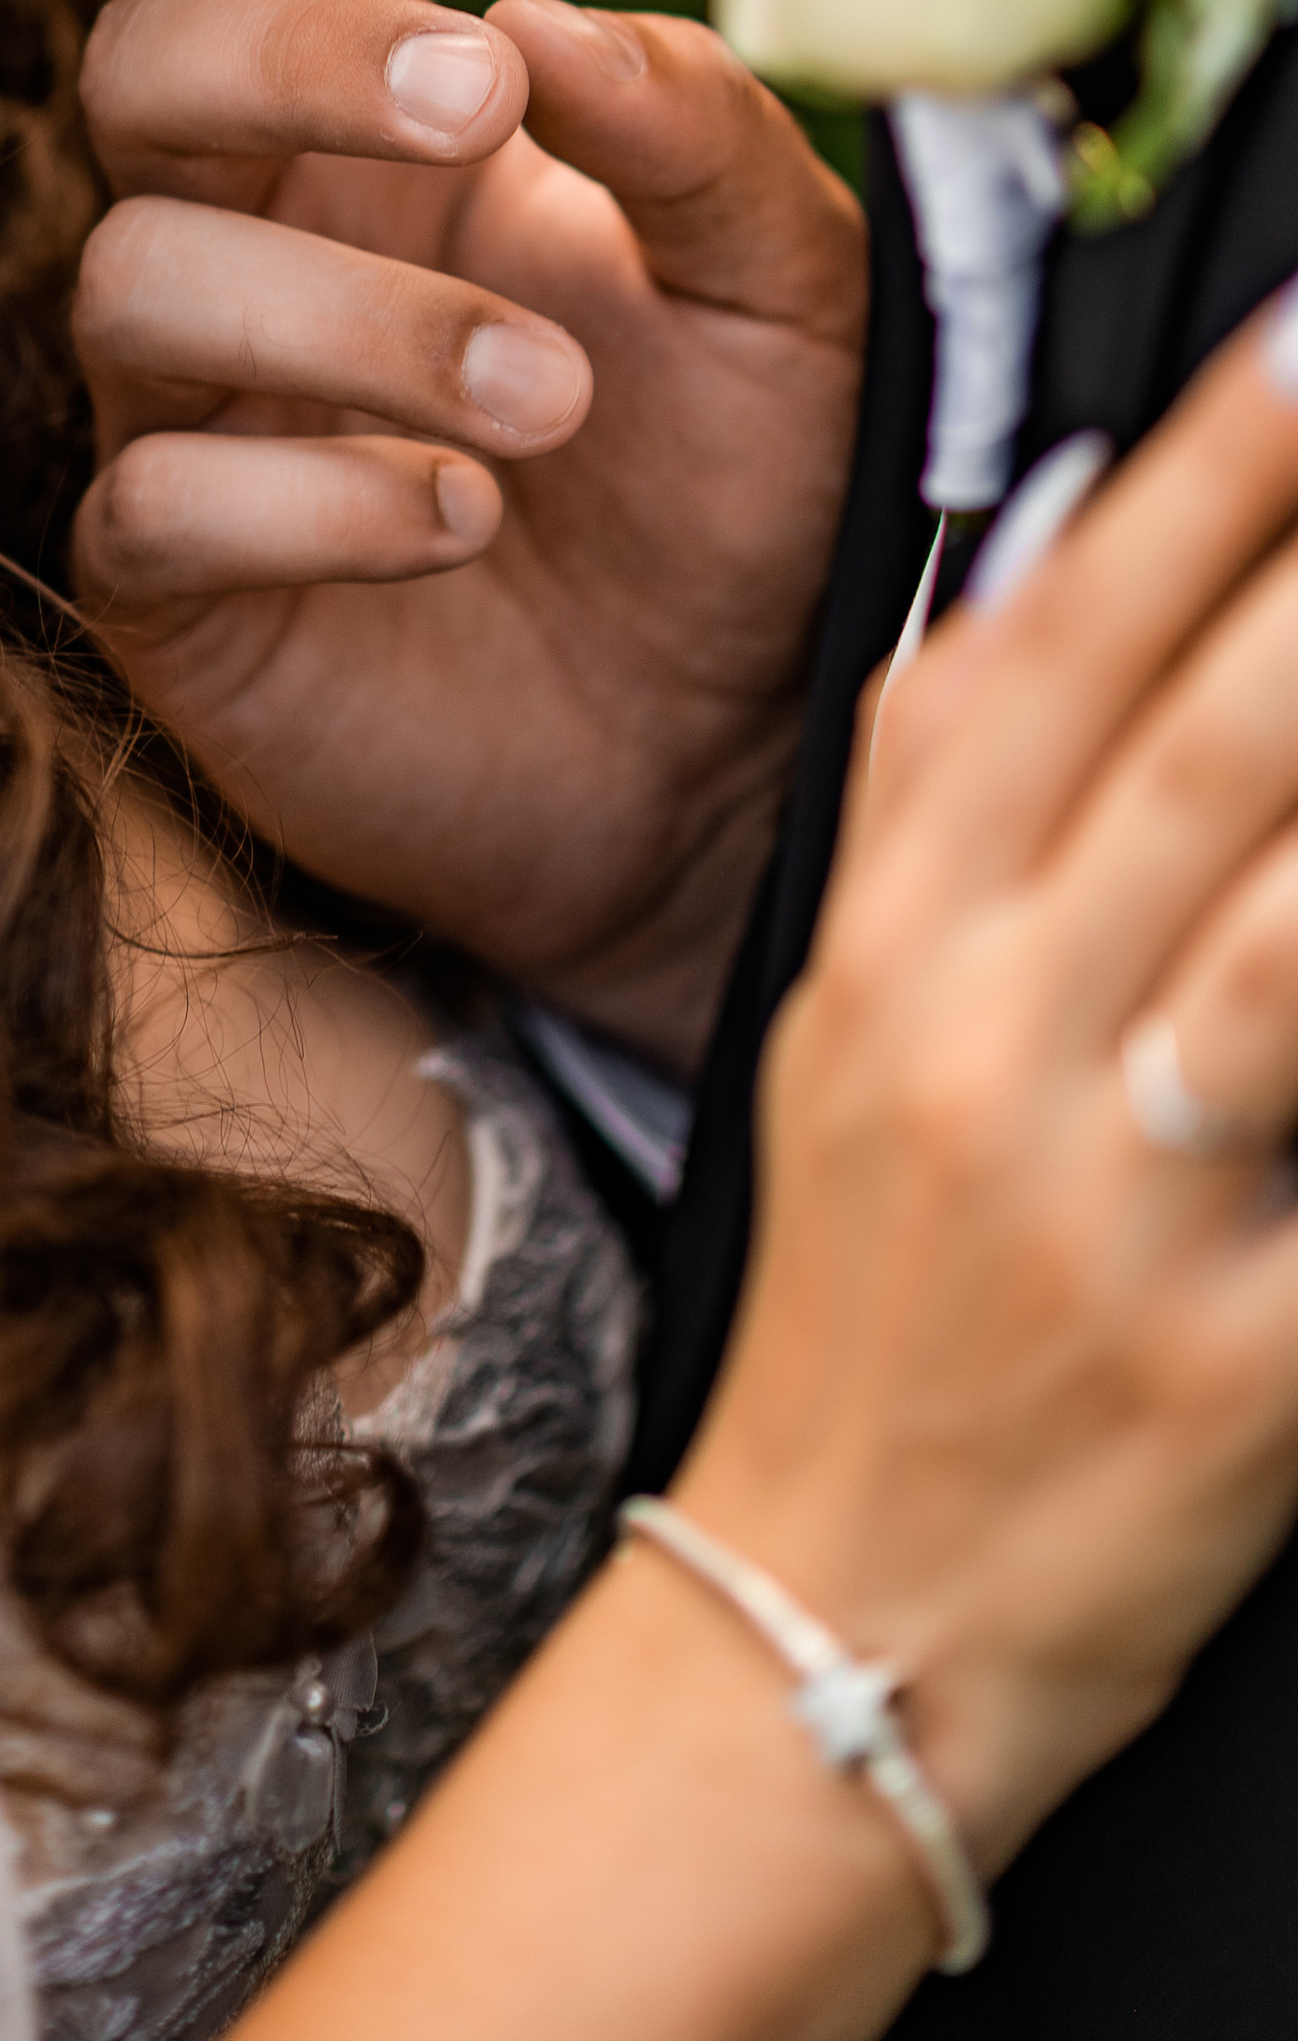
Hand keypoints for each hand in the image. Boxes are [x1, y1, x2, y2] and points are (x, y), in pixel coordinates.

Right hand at [69, 0, 864, 1064]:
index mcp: (384, 124)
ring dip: (349, 320)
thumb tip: (542, 24)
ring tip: (550, 405)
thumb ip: (696, 129)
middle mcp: (259, 236)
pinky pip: (151, 497)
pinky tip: (459, 520)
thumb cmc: (742, 483)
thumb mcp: (787, 283)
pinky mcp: (173, 587)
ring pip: (132, 277)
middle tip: (472, 111)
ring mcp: (192, 408)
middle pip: (140, 61)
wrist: (729, 756)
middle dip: (283, 55)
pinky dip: (305, 495)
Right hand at [241, 299, 1297, 2040]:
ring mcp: (1104, 1197)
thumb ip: (951, 787)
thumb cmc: (876, 1289)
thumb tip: (1065, 547)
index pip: (1033, 653)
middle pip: (1177, 750)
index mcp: (889, 937)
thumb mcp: (852, 1010)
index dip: (1186, 480)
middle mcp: (976, 1037)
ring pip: (1273, 930)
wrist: (838, 1612)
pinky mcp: (1238, 1365)